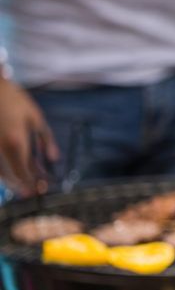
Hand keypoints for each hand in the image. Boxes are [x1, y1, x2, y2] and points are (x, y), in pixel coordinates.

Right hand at [0, 78, 58, 194]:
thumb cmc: (13, 99)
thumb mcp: (35, 117)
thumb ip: (46, 139)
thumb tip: (54, 158)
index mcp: (16, 143)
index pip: (23, 173)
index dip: (32, 184)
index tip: (41, 190)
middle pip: (10, 176)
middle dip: (23, 185)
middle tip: (35, 190)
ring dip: (12, 180)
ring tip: (26, 182)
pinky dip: (3, 170)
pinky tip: (14, 169)